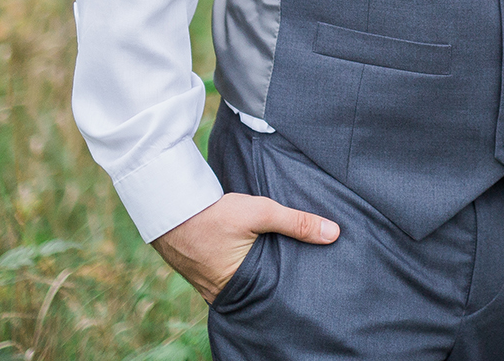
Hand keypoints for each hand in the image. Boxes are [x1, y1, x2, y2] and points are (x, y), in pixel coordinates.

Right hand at [152, 192, 338, 302]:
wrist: (169, 207)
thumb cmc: (213, 214)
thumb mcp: (260, 212)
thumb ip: (296, 223)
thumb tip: (334, 234)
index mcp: (239, 287)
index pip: (275, 296)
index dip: (292, 290)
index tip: (314, 284)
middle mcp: (222, 294)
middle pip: (261, 292)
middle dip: (279, 283)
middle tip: (305, 275)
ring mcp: (210, 287)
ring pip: (246, 284)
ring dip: (261, 274)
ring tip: (285, 266)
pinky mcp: (203, 274)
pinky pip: (231, 277)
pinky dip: (245, 269)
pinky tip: (256, 259)